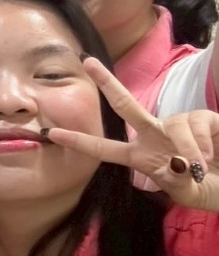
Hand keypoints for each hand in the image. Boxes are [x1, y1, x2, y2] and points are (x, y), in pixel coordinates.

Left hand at [44, 57, 218, 210]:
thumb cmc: (211, 189)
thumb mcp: (189, 194)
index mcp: (143, 157)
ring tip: (201, 166)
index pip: (105, 149)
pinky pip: (196, 124)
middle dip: (106, 83)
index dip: (80, 141)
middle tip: (86, 61)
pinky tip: (212, 155)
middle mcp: (156, 135)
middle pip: (126, 106)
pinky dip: (202, 143)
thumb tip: (172, 163)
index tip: (52, 132)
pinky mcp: (205, 118)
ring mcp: (179, 125)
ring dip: (188, 149)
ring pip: (173, 125)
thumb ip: (176, 183)